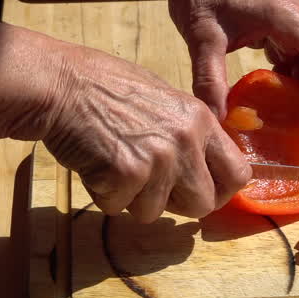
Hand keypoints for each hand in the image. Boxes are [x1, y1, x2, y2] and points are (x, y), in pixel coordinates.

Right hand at [43, 44, 251, 222]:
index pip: (238, 173)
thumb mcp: (162, 99)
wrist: (60, 84)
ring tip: (112, 163)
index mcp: (200, 118)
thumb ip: (188, 133)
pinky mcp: (125, 175)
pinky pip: (118, 208)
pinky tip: (94, 163)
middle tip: (148, 187)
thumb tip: (204, 168)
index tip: (199, 193)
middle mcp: (186, 140)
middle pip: (201, 204)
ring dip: (131, 198)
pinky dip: (103, 194)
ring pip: (154, 212)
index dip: (219, 191)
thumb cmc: (104, 88)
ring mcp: (157, 159)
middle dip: (175, 204)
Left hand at [165, 0, 298, 130]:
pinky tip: (275, 98)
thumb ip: (209, 79)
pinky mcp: (279, 25)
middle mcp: (298, 20)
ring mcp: (291, 22)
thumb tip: (217, 119)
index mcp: (289, 21)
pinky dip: (293, 79)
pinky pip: (298, 56)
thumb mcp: (201, 38)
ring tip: (291, 121)